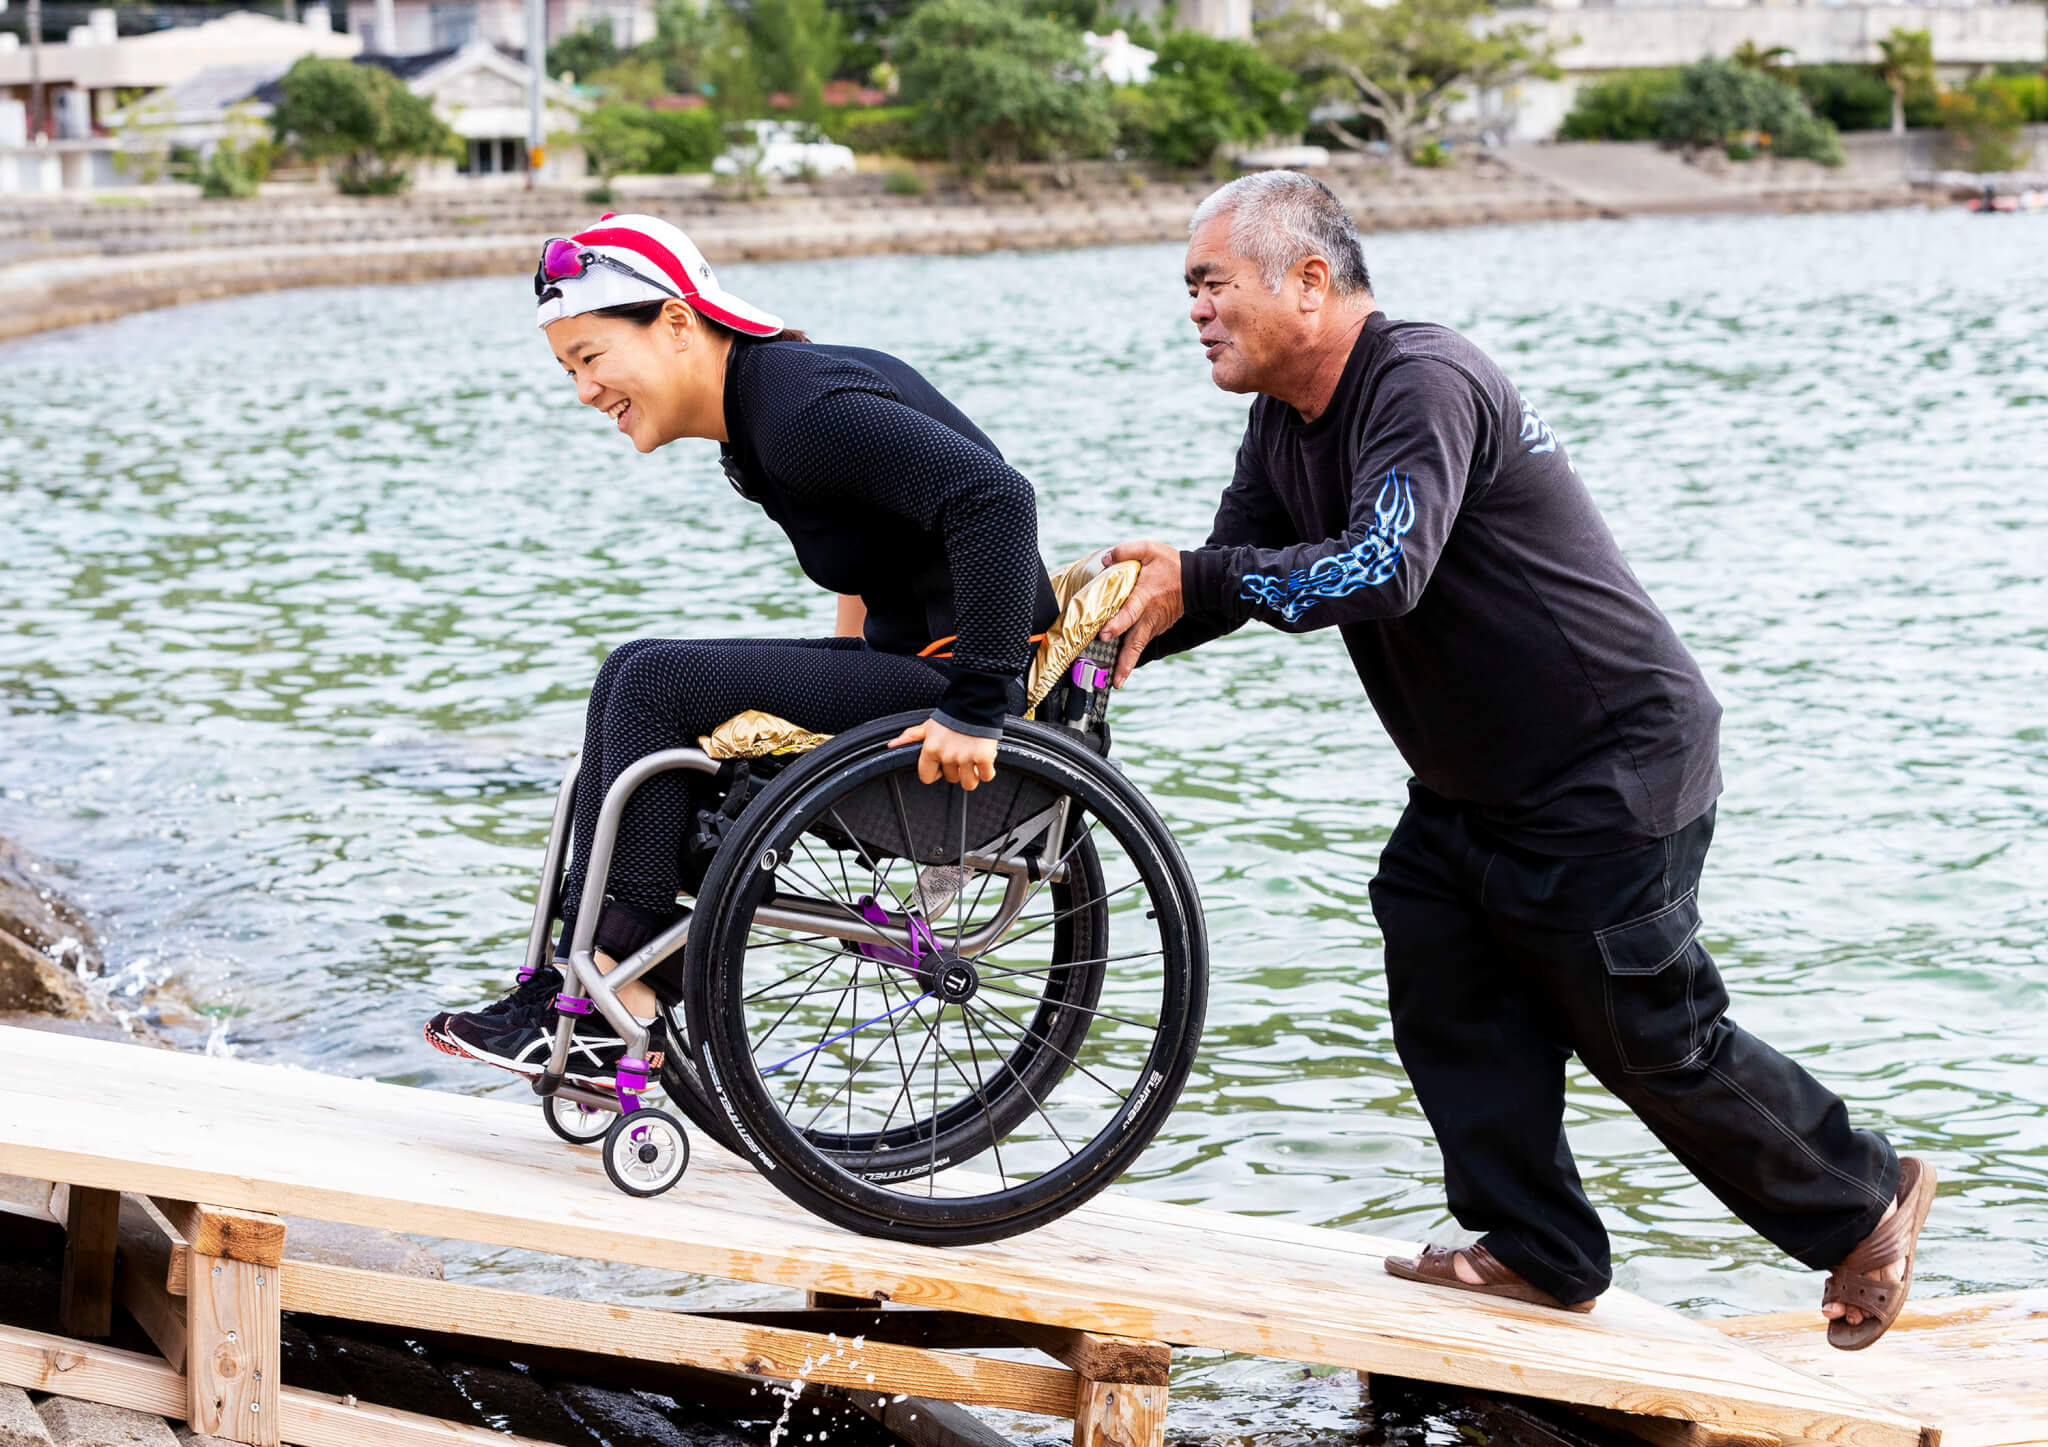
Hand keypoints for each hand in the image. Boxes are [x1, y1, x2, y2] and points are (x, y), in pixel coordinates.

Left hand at [887, 717, 998, 790]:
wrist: (976, 703)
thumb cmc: (953, 714)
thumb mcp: (929, 725)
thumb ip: (911, 736)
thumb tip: (892, 745)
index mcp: (931, 749)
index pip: (926, 777)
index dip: (935, 772)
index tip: (942, 765)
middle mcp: (947, 755)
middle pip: (951, 779)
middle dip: (957, 770)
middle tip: (961, 755)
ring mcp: (966, 757)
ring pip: (968, 783)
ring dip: (972, 775)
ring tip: (974, 762)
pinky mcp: (984, 757)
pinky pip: (986, 776)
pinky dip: (988, 771)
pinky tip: (985, 762)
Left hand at [1099, 540, 1184, 687]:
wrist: (1196, 580)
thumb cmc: (1171, 564)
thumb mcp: (1149, 550)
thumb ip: (1125, 551)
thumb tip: (1105, 559)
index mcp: (1145, 596)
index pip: (1130, 613)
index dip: (1117, 624)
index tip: (1105, 634)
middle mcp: (1150, 616)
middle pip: (1136, 643)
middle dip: (1125, 663)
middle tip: (1116, 681)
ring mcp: (1155, 624)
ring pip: (1139, 646)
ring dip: (1127, 664)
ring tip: (1116, 681)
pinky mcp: (1157, 628)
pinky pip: (1141, 641)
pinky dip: (1132, 653)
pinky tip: (1120, 664)